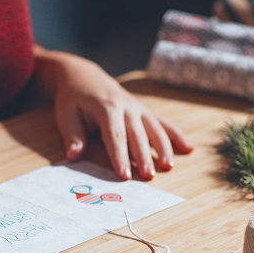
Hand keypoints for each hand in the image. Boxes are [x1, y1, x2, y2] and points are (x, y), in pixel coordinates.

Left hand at [33, 46, 191, 179]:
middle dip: (144, 156)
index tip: (124, 175)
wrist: (83, 75)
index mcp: (106, 107)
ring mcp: (138, 108)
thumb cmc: (73, 98)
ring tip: (169, 166)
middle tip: (148, 176)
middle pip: (138, 134)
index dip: (120, 156)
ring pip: (154, 128)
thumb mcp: (66, 114)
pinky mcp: (144, 111)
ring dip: (164, 148)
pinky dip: (176, 135)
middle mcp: (126, 107)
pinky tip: (188, 148)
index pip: (115, 136)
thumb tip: (73, 156)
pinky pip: (163, 123)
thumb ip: (73, 136)